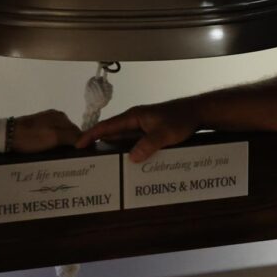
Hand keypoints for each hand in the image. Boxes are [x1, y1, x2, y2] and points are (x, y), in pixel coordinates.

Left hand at [8, 110, 80, 153]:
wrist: (6, 137)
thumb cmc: (31, 137)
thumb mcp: (54, 137)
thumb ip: (72, 137)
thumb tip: (88, 140)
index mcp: (60, 116)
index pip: (77, 131)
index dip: (78, 144)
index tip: (77, 157)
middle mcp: (54, 116)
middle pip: (69, 134)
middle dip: (69, 145)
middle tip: (69, 160)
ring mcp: (44, 122)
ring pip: (59, 137)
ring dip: (60, 147)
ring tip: (58, 159)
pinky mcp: (36, 128)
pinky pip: (50, 138)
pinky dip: (52, 146)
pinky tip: (48, 153)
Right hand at [75, 100, 199, 161]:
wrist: (198, 113)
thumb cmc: (181, 119)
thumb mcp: (165, 133)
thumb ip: (148, 144)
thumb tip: (131, 158)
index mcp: (134, 116)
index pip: (107, 125)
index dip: (91, 134)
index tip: (78, 144)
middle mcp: (135, 120)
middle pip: (112, 133)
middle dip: (98, 144)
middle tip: (86, 158)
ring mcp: (142, 127)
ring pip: (123, 139)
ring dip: (113, 149)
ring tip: (102, 164)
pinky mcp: (149, 133)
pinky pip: (133, 143)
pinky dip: (127, 151)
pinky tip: (127, 163)